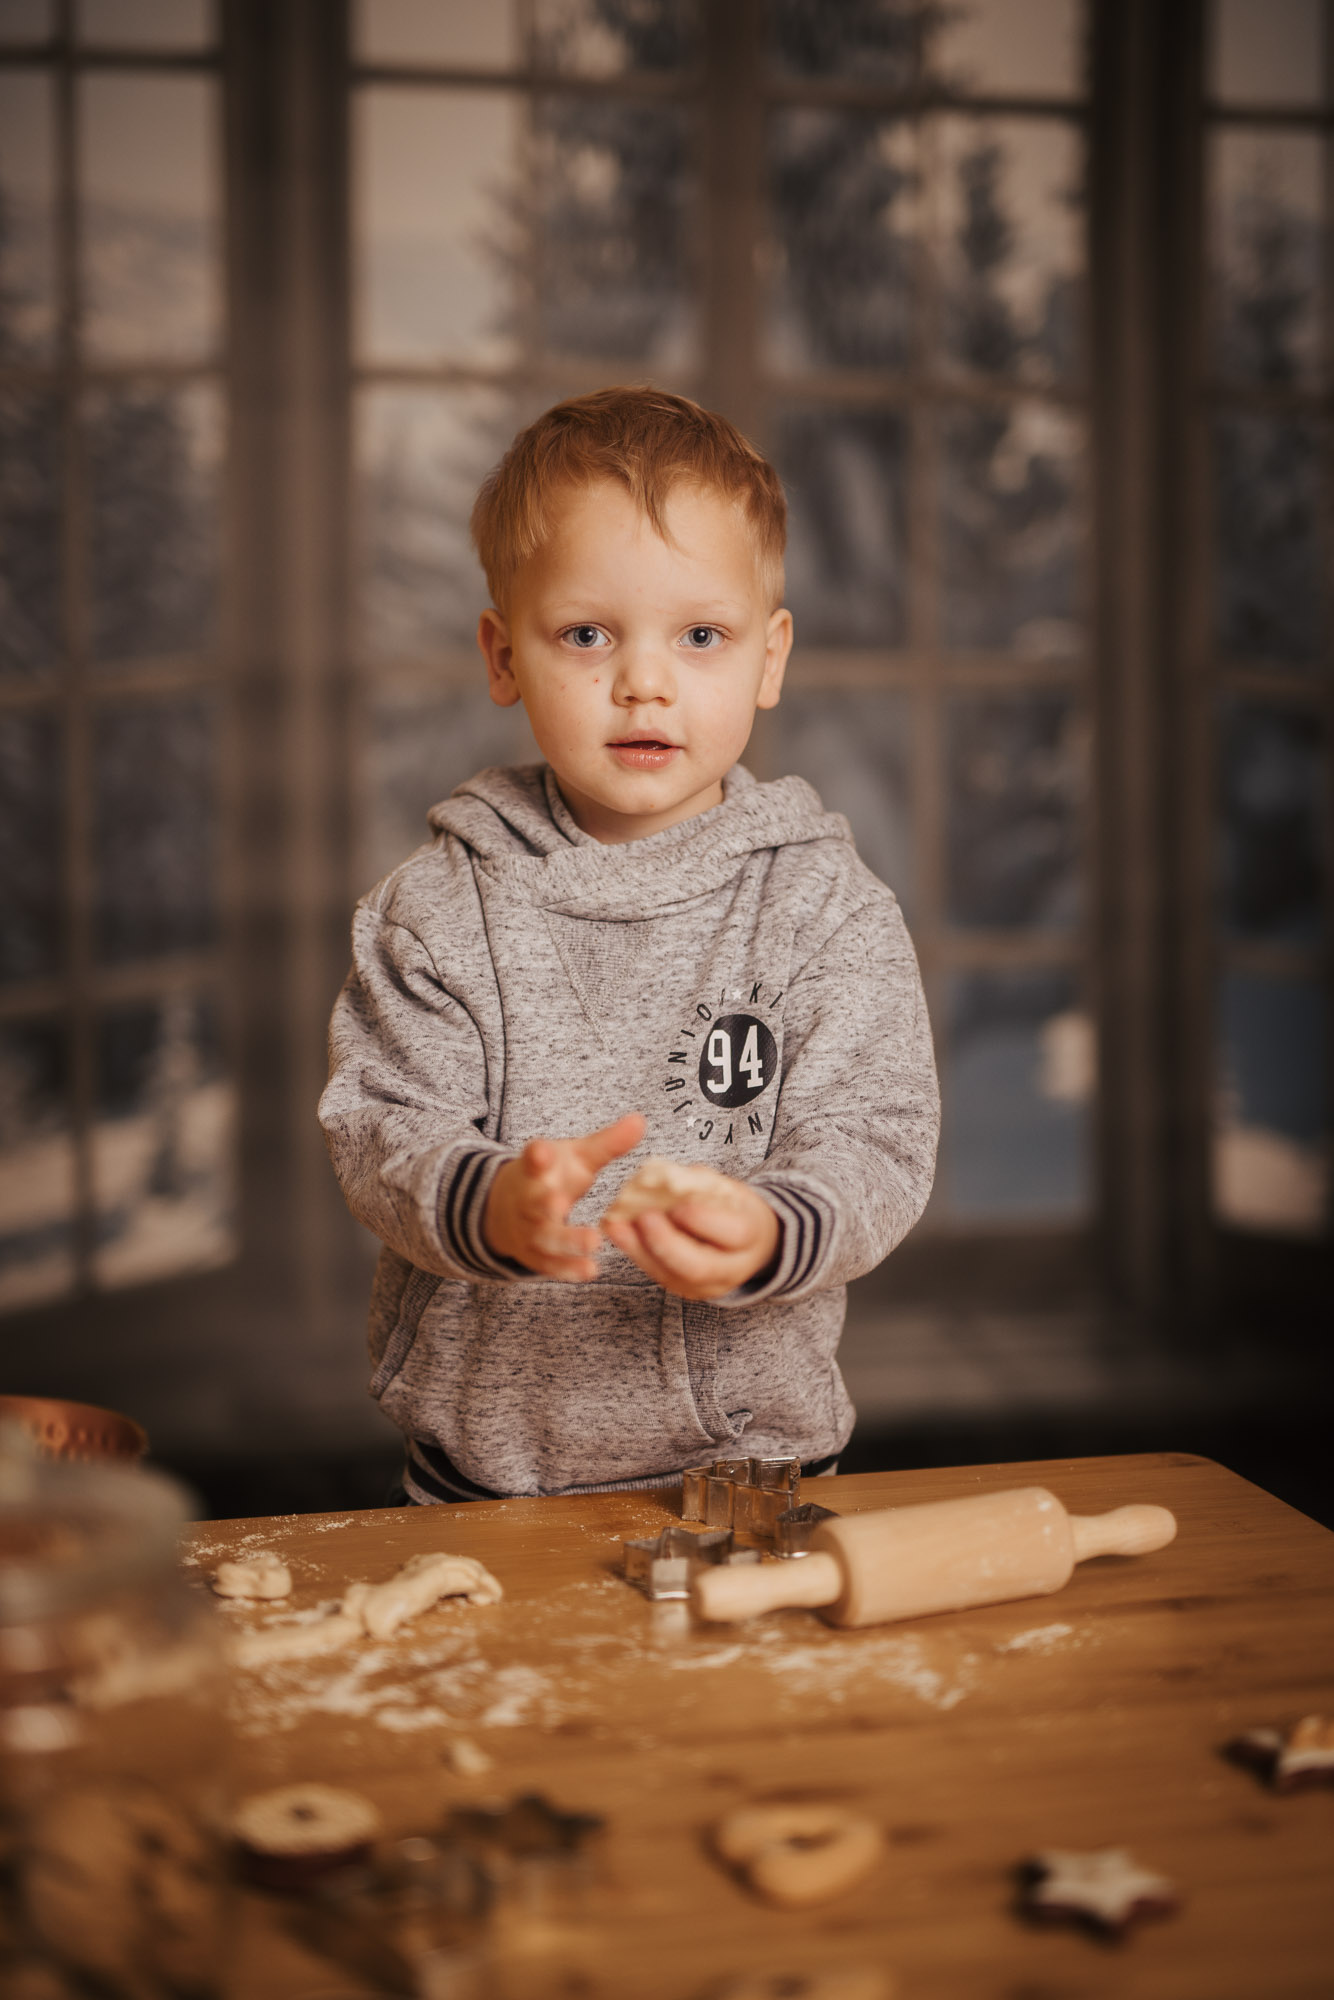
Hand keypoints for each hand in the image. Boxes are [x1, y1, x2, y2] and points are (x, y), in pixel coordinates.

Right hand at [483, 1112, 644, 1280]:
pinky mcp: (535, 1256)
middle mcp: (528, 1200)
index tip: (541, 1152)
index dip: (537, 1155)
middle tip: (560, 1202)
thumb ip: (607, 1144)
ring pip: (544, 1237)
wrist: (507, 1211)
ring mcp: (529, 1230)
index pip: (532, 1158)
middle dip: (545, 1203)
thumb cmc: (551, 1177)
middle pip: (534, 1203)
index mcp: (536, 1169)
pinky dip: (568, 1269)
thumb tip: (640, 1121)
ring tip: (592, 1242)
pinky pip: (550, 1265)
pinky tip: (590, 1270)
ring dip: (566, 1241)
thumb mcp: (576, 1157)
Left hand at [602, 1184, 779, 1301]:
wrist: (747, 1246)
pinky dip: (635, 1253)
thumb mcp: (729, 1190)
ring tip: (617, 1225)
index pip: (732, 1234)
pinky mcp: (683, 1289)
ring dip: (639, 1249)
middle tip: (643, 1217)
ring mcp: (705, 1286)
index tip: (676, 1201)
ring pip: (670, 1276)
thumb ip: (700, 1183)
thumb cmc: (734, 1210)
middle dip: (666, 1242)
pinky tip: (618, 1233)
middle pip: (697, 1267)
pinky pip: (657, 1275)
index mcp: (750, 1237)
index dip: (702, 1218)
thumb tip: (664, 1176)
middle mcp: (730, 1270)